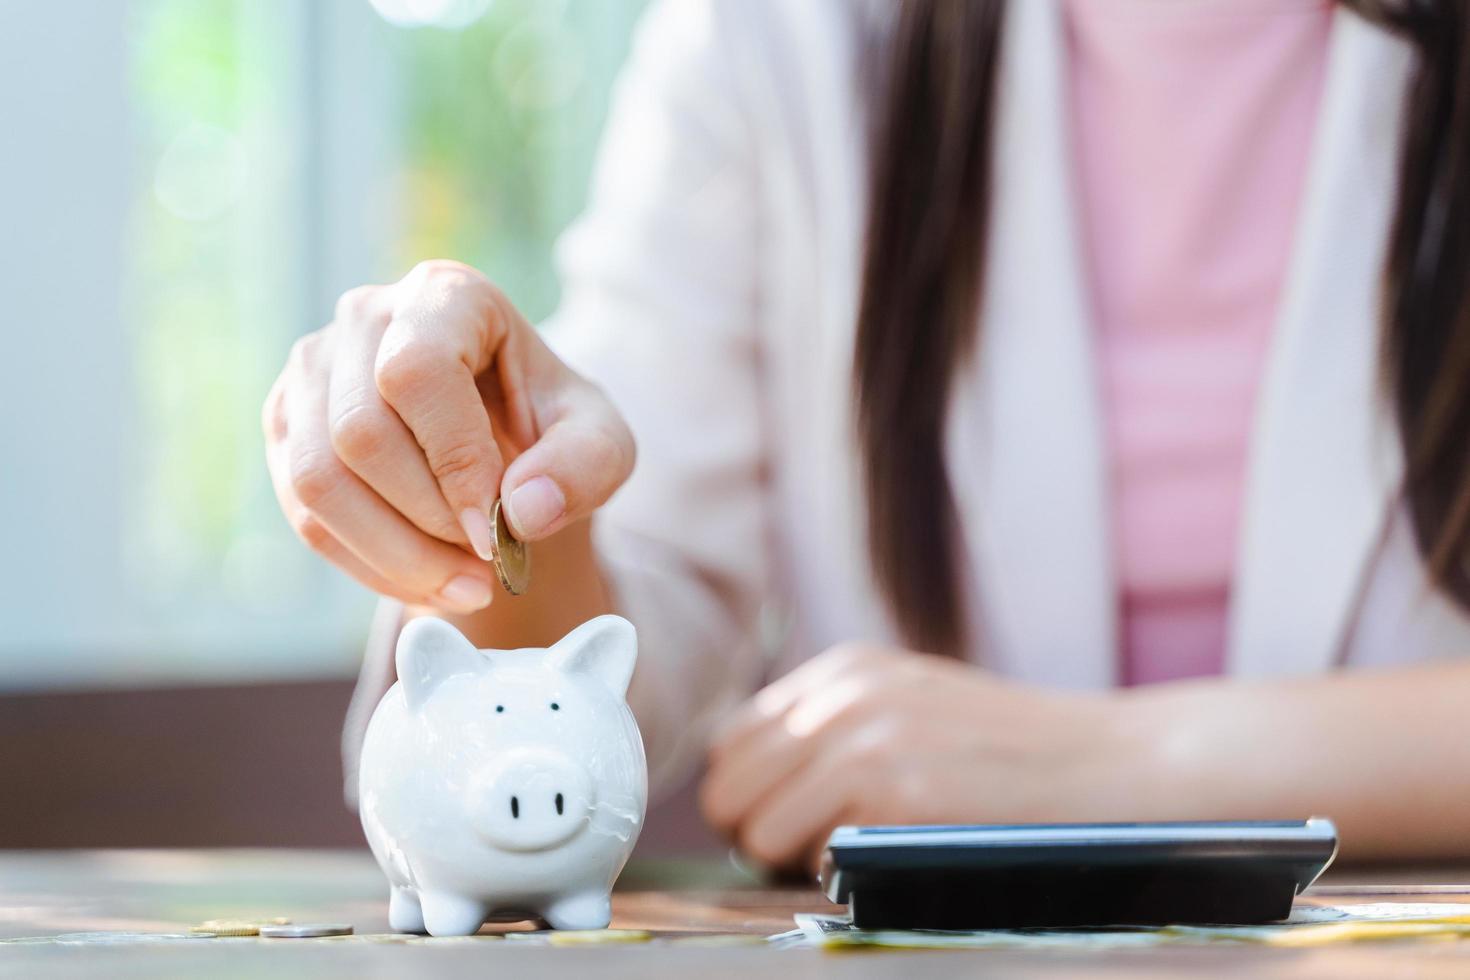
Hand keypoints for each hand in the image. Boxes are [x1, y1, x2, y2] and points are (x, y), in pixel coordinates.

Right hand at [263, 260, 634, 612]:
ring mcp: (313, 370)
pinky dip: (367, 564)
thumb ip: (584, 467)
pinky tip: (424, 581)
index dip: (453, 462)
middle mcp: (365, 316)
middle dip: (426, 522)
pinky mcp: (290, 426)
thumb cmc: (554, 431)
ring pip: (317, 480)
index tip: (495, 532)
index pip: (418, 373)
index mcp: (446, 295)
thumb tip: (525, 510)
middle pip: (360, 433)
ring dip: (394, 554)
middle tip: (487, 569)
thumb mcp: (602, 443)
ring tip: (463, 586)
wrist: (508, 446)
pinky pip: (304, 512)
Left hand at [700, 643, 1131, 872]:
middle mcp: (844, 695)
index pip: (732, 741)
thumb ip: (836, 727)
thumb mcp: (913, 705)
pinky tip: (894, 855)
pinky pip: (806, 858)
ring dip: (794, 858)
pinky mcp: (895, 793)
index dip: (751, 794)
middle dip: (758, 830)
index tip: (792, 820)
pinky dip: (837, 873)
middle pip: (728, 786)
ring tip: (860, 852)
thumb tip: (749, 787)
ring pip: (755, 829)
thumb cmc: (1015, 752)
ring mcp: (867, 740)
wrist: (1116, 762)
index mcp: (844, 670)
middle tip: (817, 851)